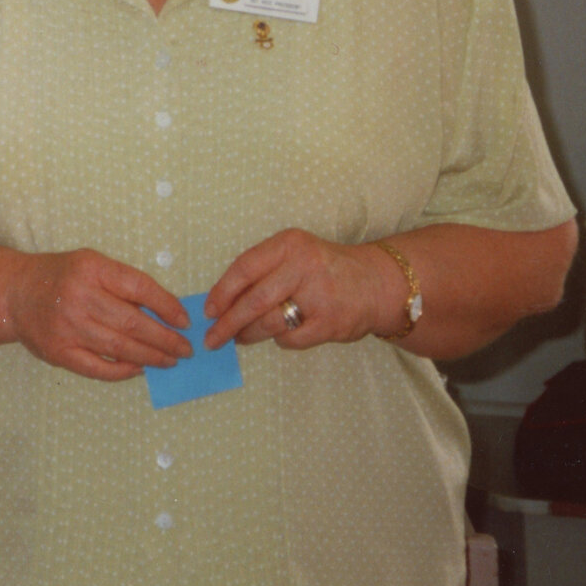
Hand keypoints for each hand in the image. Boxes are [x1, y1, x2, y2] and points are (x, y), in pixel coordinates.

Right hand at [4, 249, 190, 380]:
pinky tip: (139, 368)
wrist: (13, 293)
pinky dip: (122, 371)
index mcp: (91, 269)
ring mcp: (67, 327)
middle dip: (165, 339)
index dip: (166, 306)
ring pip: (119, 348)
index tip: (185, 321)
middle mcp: (79, 297)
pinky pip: (98, 368)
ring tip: (170, 360)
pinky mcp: (58, 352)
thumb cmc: (60, 276)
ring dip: (150, 357)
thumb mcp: (91, 264)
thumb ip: (123, 283)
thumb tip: (165, 312)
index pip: (138, 287)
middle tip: (185, 349)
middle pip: (132, 323)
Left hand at [202, 229, 392, 350]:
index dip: (221, 292)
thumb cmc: (324, 269)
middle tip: (212, 338)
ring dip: (248, 335)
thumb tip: (221, 301)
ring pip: (268, 323)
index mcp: (289, 244)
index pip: (244, 268)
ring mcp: (319, 296)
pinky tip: (281, 335)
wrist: (378, 283)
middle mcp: (304, 266)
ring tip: (239, 339)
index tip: (208, 310)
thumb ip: (262, 271)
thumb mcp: (294, 255)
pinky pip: (290, 339)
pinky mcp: (330, 324)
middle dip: (227, 323)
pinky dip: (280, 340)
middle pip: (253, 301)